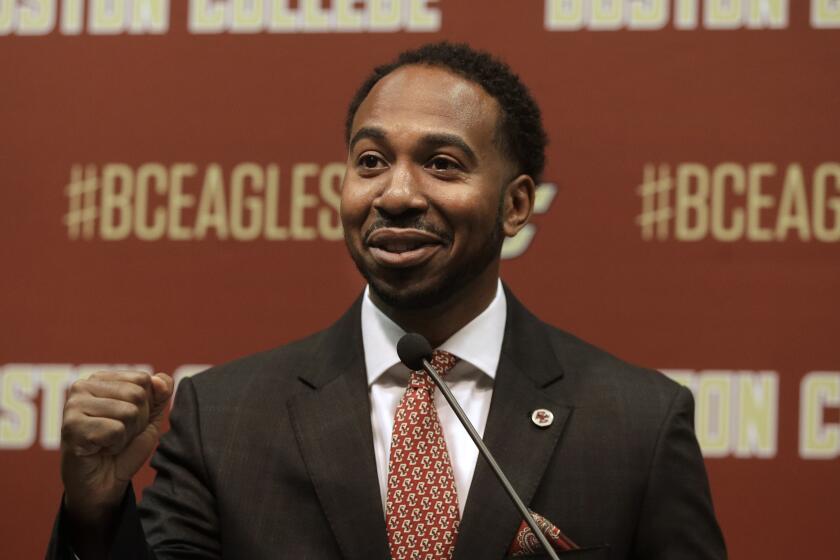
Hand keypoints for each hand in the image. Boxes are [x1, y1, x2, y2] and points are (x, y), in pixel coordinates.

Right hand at [60, 371, 173, 526]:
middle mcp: (82, 386)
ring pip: (128, 412)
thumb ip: (160, 394)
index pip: (143, 379)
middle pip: (137, 394)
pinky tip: (100, 450)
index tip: (128, 421)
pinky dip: (115, 445)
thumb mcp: (150, 417)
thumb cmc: (125, 447)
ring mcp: (73, 405)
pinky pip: (116, 430)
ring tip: (108, 442)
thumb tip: (160, 380)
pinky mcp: (72, 427)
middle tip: (117, 435)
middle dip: (137, 421)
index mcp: (101, 379)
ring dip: (126, 434)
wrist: (105, 483)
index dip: (146, 405)